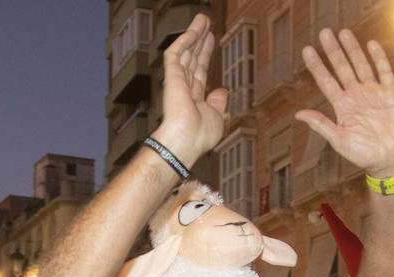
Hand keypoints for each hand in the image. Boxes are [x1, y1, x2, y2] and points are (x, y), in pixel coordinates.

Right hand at [152, 14, 225, 168]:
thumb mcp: (217, 118)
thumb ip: (218, 102)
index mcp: (194, 98)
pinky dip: (185, 40)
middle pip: (193, 57)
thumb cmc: (200, 136)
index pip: (200, 70)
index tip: (212, 38)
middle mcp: (184, 87)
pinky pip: (177, 53)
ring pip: (186, 51)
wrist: (185, 142)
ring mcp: (177, 81)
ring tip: (203, 17)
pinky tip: (195, 29)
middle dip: (200, 39)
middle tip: (207, 22)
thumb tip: (222, 91)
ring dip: (194, 33)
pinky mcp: (171, 76)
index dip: (205, 53)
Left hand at [297, 29, 393, 176]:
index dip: (317, 66)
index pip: (326, 81)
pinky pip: (384, 72)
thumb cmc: (362, 153)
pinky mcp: (391, 93)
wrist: (388, 161)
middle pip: (343, 68)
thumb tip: (298, 114)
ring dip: (353, 50)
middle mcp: (356, 95)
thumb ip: (320, 124)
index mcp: (342, 106)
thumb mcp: (338, 139)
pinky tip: (371, 45)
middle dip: (334, 51)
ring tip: (344, 33)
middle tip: (324, 33)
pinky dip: (378, 58)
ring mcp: (373, 92)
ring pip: (361, 65)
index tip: (307, 50)